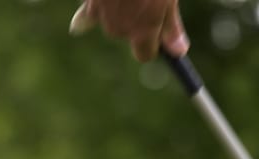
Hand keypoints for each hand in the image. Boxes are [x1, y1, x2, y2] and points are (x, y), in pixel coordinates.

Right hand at [69, 0, 188, 62]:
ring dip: (118, 10)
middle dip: (135, 21)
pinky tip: (80, 26)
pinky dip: (84, 20)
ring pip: (111, 21)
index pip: (144, 54)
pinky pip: (86, 18)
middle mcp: (120, 30)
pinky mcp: (90, 5)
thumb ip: (171, 26)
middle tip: (145, 0)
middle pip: (128, 34)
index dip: (151, 44)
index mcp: (143, 32)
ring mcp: (102, 16)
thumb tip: (178, 51)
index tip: (156, 35)